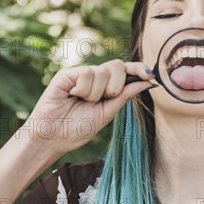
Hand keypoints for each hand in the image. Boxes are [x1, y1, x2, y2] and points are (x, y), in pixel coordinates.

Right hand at [22, 60, 154, 155]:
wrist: (54, 138)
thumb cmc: (78, 128)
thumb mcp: (108, 112)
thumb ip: (125, 95)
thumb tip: (149, 81)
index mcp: (107, 87)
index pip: (126, 71)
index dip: (139, 69)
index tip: (150, 75)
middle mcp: (96, 78)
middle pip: (117, 66)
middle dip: (115, 86)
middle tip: (102, 100)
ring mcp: (82, 74)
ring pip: (102, 71)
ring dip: (96, 93)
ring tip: (82, 101)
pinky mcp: (68, 74)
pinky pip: (87, 73)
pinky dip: (83, 89)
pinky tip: (72, 95)